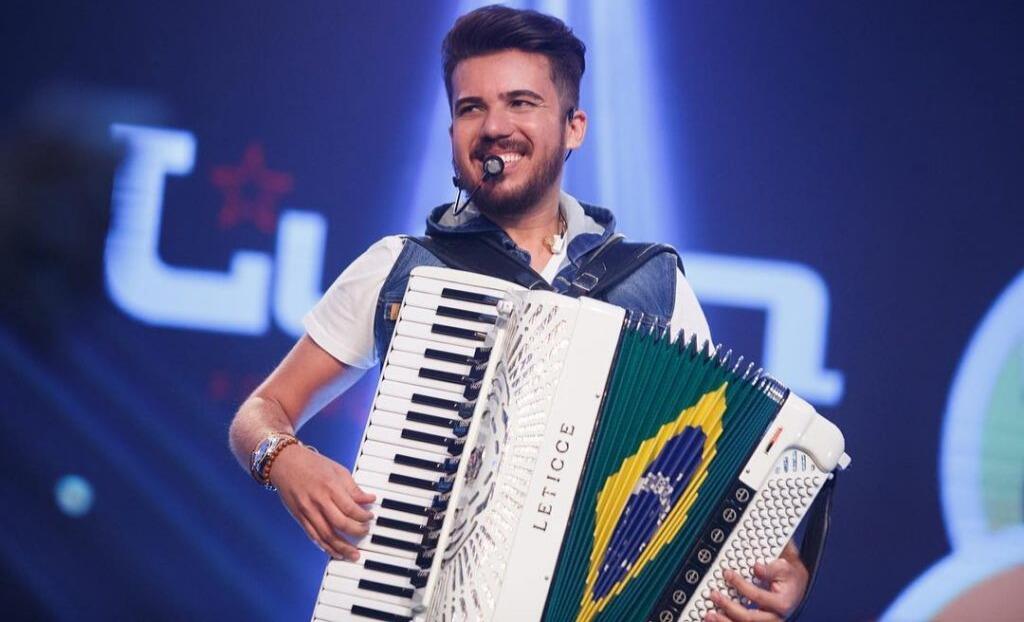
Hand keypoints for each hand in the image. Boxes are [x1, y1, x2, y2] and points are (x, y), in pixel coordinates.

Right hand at [270, 444, 375, 560]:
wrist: (285, 462)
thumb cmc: (312, 464)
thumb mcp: (337, 470)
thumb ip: (353, 488)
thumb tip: (369, 499)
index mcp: (330, 487)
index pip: (351, 508)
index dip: (364, 516)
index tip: (370, 517)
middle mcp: (318, 501)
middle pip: (340, 524)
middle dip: (356, 532)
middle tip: (365, 532)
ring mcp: (307, 511)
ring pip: (326, 535)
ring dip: (342, 547)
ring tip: (353, 554)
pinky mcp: (299, 517)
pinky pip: (313, 536)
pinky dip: (325, 547)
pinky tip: (335, 552)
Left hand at [705, 540, 808, 620]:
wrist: (796, 587)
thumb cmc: (789, 577)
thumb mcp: (784, 567)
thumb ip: (770, 569)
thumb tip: (756, 568)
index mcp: (782, 603)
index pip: (758, 596)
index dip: (741, 585)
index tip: (727, 574)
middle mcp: (775, 617)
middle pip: (749, 618)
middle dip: (729, 607)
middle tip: (714, 595)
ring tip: (709, 614)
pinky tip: (715, 620)